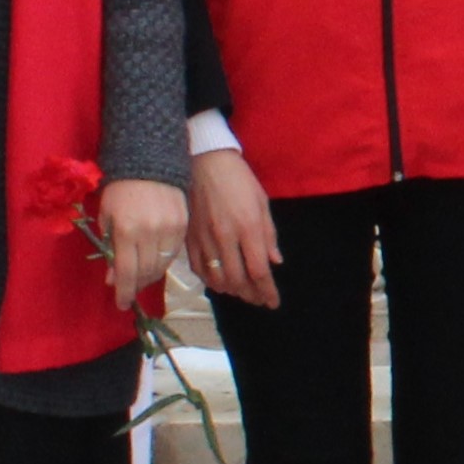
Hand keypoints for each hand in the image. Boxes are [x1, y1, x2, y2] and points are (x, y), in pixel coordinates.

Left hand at [97, 179, 186, 311]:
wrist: (150, 162)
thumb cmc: (120, 189)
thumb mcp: (107, 217)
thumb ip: (110, 248)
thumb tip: (112, 278)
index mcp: (126, 230)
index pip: (126, 271)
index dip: (123, 292)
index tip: (121, 304)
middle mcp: (150, 233)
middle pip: (146, 272)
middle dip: (136, 285)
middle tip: (129, 289)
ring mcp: (169, 230)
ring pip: (162, 266)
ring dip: (150, 276)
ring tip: (141, 276)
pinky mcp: (183, 226)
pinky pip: (173, 254)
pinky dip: (163, 262)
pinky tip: (155, 261)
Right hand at [188, 148, 281, 306]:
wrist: (203, 161)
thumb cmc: (238, 178)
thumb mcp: (261, 202)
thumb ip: (269, 235)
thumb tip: (275, 262)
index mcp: (248, 227)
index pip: (259, 271)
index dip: (267, 291)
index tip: (273, 302)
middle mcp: (225, 237)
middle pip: (238, 280)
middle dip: (251, 295)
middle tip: (259, 299)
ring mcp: (204, 239)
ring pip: (217, 278)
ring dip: (232, 291)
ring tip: (242, 293)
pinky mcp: (189, 238)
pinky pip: (199, 269)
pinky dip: (211, 281)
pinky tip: (220, 282)